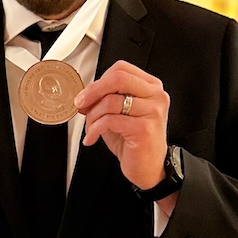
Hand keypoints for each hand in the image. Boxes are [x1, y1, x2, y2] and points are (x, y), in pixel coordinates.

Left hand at [74, 60, 169, 189]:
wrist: (148, 168)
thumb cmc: (134, 141)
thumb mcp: (119, 113)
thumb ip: (105, 99)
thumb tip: (82, 95)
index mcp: (151, 87)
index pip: (121, 69)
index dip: (99, 81)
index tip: (86, 94)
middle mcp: (156, 96)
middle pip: (118, 78)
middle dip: (93, 91)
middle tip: (81, 104)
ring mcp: (153, 111)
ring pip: (110, 101)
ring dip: (93, 116)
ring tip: (91, 128)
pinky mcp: (144, 128)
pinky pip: (110, 121)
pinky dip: (95, 129)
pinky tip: (92, 138)